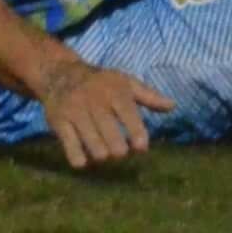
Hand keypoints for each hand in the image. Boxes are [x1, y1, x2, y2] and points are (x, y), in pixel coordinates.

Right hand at [34, 53, 174, 171]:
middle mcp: (94, 100)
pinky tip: (83, 158)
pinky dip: (80, 159)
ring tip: (103, 152)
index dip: (137, 133)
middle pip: (112, 137)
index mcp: (114, 90)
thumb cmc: (100, 82)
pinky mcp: (59, 122)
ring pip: (95, 148)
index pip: (128, 113)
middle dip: (119, 150)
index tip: (141, 147)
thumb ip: (149, 96)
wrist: (59, 73)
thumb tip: (173, 106)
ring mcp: (75, 111)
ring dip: (102, 155)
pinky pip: (71, 149)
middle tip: (120, 150)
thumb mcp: (125, 82)